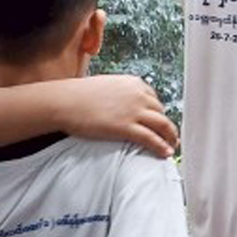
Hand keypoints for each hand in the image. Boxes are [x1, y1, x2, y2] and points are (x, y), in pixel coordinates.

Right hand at [59, 75, 177, 156]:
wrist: (65, 101)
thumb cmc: (78, 95)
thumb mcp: (106, 86)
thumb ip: (119, 93)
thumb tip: (122, 103)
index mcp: (133, 83)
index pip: (155, 98)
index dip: (159, 112)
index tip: (160, 121)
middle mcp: (138, 95)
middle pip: (161, 112)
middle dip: (166, 125)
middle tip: (170, 136)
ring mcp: (134, 111)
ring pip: (163, 125)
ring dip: (170, 137)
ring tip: (172, 146)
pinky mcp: (127, 127)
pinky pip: (151, 139)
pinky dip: (162, 146)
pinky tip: (165, 153)